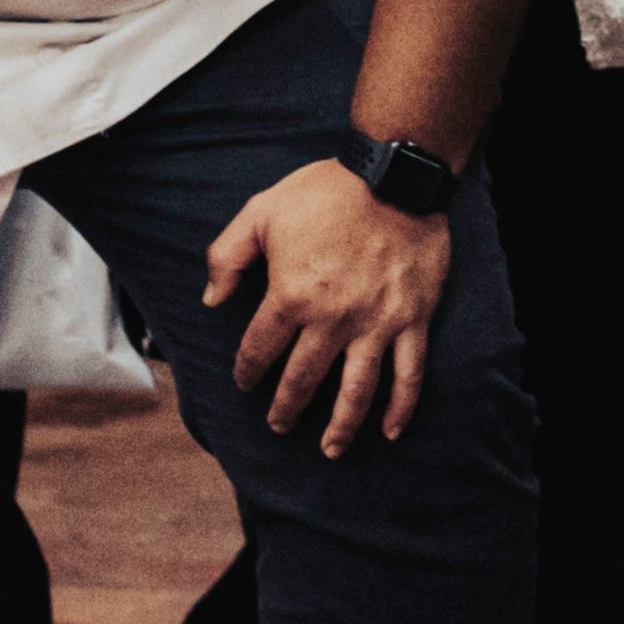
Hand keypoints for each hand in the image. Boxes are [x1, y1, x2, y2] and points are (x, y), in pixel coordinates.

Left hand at [204, 158, 451, 454]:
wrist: (395, 174)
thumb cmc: (326, 191)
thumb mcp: (262, 211)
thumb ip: (227, 256)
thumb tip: (211, 300)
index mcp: (291, 295)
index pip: (259, 350)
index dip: (247, 371)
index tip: (245, 382)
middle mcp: (332, 319)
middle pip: (302, 380)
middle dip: (285, 409)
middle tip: (278, 424)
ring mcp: (376, 324)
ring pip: (356, 391)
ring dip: (340, 427)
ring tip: (329, 449)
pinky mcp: (412, 320)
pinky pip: (408, 373)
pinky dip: (401, 407)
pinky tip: (391, 430)